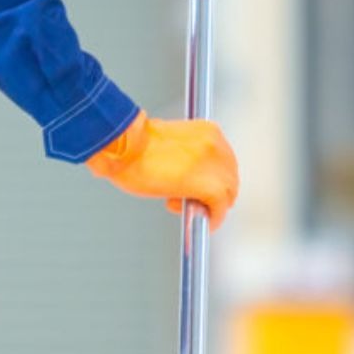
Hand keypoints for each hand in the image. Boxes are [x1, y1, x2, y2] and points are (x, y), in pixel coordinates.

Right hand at [86, 111, 238, 229]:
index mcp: (207, 131)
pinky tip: (204, 222)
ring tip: (186, 206)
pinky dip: (214, 218)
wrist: (124, 146)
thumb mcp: (170, 143)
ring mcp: (214, 166)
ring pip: (227, 193)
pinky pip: (220, 208)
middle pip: (230, 177)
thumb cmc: (134, 146)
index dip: (213, 177)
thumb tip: (188, 175)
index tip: (201, 186)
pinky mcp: (209, 186)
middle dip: (214, 193)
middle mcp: (216, 145)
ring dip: (210, 205)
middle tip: (194, 201)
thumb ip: (186, 157)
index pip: (224, 160)